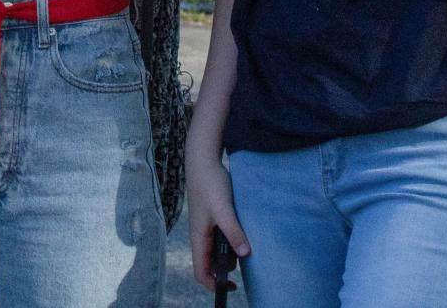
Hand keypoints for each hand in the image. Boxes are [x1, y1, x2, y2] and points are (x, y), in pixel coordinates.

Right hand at [186, 153, 250, 290]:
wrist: (204, 160)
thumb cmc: (210, 185)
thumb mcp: (224, 210)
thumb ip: (233, 231)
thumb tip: (245, 254)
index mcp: (199, 238)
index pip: (201, 272)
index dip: (214, 284)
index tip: (232, 286)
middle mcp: (201, 235)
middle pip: (210, 264)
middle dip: (225, 270)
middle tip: (245, 263)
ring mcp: (207, 226)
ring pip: (217, 250)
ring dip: (231, 253)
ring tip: (247, 245)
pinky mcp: (214, 217)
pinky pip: (222, 236)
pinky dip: (233, 239)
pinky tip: (245, 231)